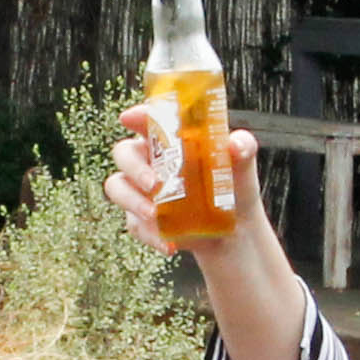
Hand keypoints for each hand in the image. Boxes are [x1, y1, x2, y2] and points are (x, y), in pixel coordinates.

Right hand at [102, 98, 264, 259]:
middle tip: (153, 183)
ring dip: (132, 201)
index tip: (129, 118)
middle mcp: (149, 160)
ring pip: (117, 187)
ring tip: (155, 215)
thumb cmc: (232, 186)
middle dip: (133, 167)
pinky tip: (170, 243)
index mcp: (169, 138)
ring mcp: (140, 190)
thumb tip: (235, 145)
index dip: (136, 116)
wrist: (232, 229)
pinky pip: (133, 224)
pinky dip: (150, 235)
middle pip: (124, 153)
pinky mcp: (140, 218)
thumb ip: (242, 147)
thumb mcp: (242, 164)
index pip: (146, 120)